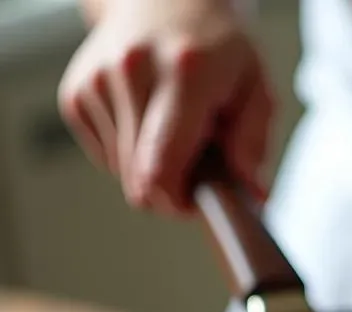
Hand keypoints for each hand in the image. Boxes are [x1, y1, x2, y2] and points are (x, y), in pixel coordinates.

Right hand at [58, 0, 272, 213]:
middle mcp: (131, 72)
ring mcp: (96, 80)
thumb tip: (252, 193)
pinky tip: (147, 121)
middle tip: (197, 165)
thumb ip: (254, 142)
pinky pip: (106, 157)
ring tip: (173, 130)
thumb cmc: (217, 46)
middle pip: (139, 181)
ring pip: (122, 173)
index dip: (177, 204)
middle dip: (171, 190)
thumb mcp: (255, 86)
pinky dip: (129, 153)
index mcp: (183, 73)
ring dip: (151, 168)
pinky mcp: (75, 93)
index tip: (197, 202)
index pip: (160, 168)